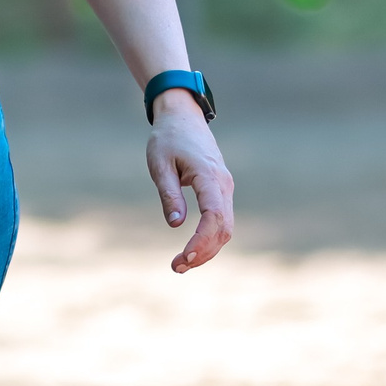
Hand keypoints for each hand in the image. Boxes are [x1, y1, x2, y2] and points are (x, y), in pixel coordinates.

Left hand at [144, 95, 233, 273]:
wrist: (183, 117)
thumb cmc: (168, 138)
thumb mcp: (160, 164)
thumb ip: (169, 193)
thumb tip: (175, 224)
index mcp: (209, 176)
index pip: (214, 217)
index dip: (202, 241)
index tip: (184, 258)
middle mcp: (224, 184)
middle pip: (224, 228)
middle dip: (204, 252)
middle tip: (177, 267)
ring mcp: (225, 188)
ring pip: (225, 227)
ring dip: (207, 249)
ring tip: (181, 263)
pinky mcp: (221, 190)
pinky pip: (221, 219)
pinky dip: (210, 238)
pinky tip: (193, 249)